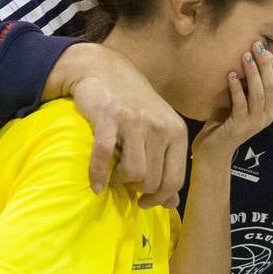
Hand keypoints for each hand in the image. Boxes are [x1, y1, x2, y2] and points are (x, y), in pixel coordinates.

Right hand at [47, 43, 187, 208]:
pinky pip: (104, 157)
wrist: (104, 69)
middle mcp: (160, 127)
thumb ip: (167, 164)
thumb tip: (171, 204)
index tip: (145, 202)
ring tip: (114, 178)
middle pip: (153, 180)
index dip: (160, 198)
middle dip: (138, 190)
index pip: (176, 179)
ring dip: (121, 183)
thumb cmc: (134, 104)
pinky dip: (98, 175)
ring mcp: (134, 122)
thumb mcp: (159, 130)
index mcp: (176, 131)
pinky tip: (96, 184)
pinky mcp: (108, 118)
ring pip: (134, 173)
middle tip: (126, 186)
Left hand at [192, 42, 272, 161]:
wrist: (213, 152)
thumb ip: (257, 87)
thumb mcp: (243, 102)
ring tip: (245, 56)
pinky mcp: (240, 127)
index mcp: (270, 109)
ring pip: (259, 94)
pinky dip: (237, 88)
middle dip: (265, 64)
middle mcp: (266, 116)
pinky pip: (241, 104)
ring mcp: (254, 123)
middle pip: (272, 86)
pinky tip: (231, 75)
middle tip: (256, 45)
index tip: (264, 48)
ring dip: (253, 73)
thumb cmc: (225, 124)